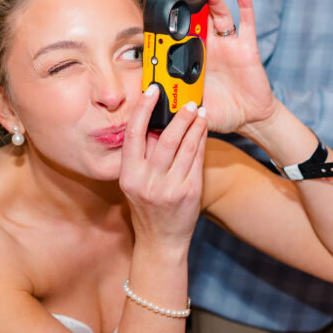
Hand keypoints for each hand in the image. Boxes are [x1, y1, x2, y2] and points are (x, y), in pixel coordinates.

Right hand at [119, 86, 207, 251]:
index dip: (143, 110)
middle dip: (179, 116)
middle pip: (166, 138)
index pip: (134, 135)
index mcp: (129, 176)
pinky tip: (203, 130)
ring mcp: (169, 188)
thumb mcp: (135, 184)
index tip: (152, 91)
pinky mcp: (189, 193)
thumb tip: (155, 123)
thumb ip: (142, 157)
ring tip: (200, 111)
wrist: (160, 241)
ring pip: (185, 147)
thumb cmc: (147, 209)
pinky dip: (201, 142)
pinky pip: (197, 160)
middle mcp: (147, 182)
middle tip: (188, 101)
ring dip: (194, 125)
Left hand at [156, 0, 276, 133]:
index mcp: (191, 57)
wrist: (249, 119)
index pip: (176, 29)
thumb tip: (149, 104)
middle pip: (196, 15)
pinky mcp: (246, 47)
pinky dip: (245, 4)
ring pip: (218, 14)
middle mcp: (208, 45)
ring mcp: (227, 44)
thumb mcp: (190, 108)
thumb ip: (172, 104)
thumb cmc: (219, 111)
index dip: (166, 13)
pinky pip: (247, 22)